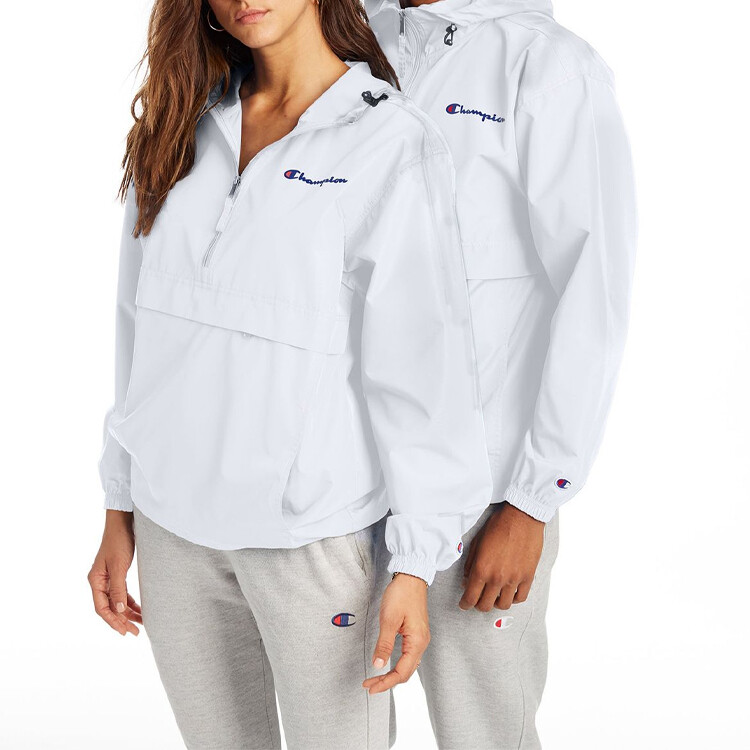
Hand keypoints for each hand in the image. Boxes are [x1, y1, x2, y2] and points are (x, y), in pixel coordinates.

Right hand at [88, 510, 141, 635]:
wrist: (124, 522)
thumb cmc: (119, 541)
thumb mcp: (119, 566)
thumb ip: (118, 588)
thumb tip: (119, 610)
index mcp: (95, 581)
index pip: (102, 608)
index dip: (113, 621)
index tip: (125, 631)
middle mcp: (100, 581)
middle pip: (109, 607)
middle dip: (122, 620)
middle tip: (135, 632)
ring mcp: (108, 578)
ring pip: (117, 601)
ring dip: (128, 613)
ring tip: (140, 624)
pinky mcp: (118, 573)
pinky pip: (122, 593)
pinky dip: (130, 602)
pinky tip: (139, 609)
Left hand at [362, 573, 429, 694]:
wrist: (412, 577)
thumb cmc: (402, 594)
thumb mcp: (389, 619)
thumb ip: (384, 644)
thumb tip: (378, 665)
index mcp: (417, 642)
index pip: (402, 672)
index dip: (386, 682)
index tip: (370, 687)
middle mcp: (421, 643)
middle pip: (406, 672)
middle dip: (387, 681)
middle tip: (369, 685)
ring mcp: (419, 638)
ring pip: (407, 665)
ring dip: (391, 674)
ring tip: (375, 678)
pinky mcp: (415, 633)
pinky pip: (407, 656)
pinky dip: (396, 664)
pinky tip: (387, 664)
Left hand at [460, 503, 543, 611]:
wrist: (521, 518)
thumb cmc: (498, 526)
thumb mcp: (477, 542)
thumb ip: (470, 564)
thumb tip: (466, 580)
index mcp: (482, 569)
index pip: (470, 597)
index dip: (465, 604)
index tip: (463, 604)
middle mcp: (497, 578)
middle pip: (485, 605)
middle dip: (478, 605)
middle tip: (477, 599)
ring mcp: (514, 579)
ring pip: (503, 605)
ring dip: (496, 603)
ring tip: (494, 596)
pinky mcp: (528, 576)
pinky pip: (520, 597)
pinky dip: (513, 599)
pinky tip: (509, 592)